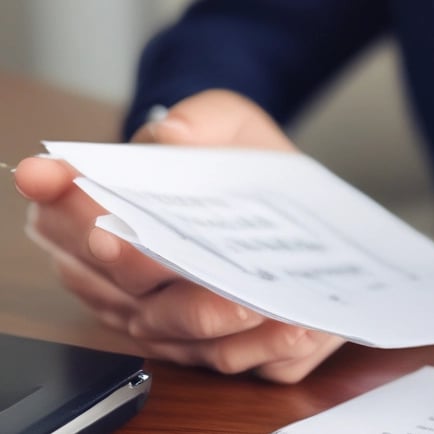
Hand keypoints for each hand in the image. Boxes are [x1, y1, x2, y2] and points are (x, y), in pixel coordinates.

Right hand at [15, 89, 344, 382]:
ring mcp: (164, 320)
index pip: (64, 215)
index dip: (63, 205)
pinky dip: (260, 344)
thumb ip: (199, 121)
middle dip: (142, 266)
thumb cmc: (240, 166)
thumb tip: (175, 135)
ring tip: (251, 298)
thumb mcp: (227, 125)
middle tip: (174, 255)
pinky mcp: (216, 349)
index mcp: (104, 213)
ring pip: (174, 327)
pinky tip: (291, 325)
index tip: (68, 191)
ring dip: (212, 314)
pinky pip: (229, 357)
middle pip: (119, 279)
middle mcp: (123, 277)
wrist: (289, 209)